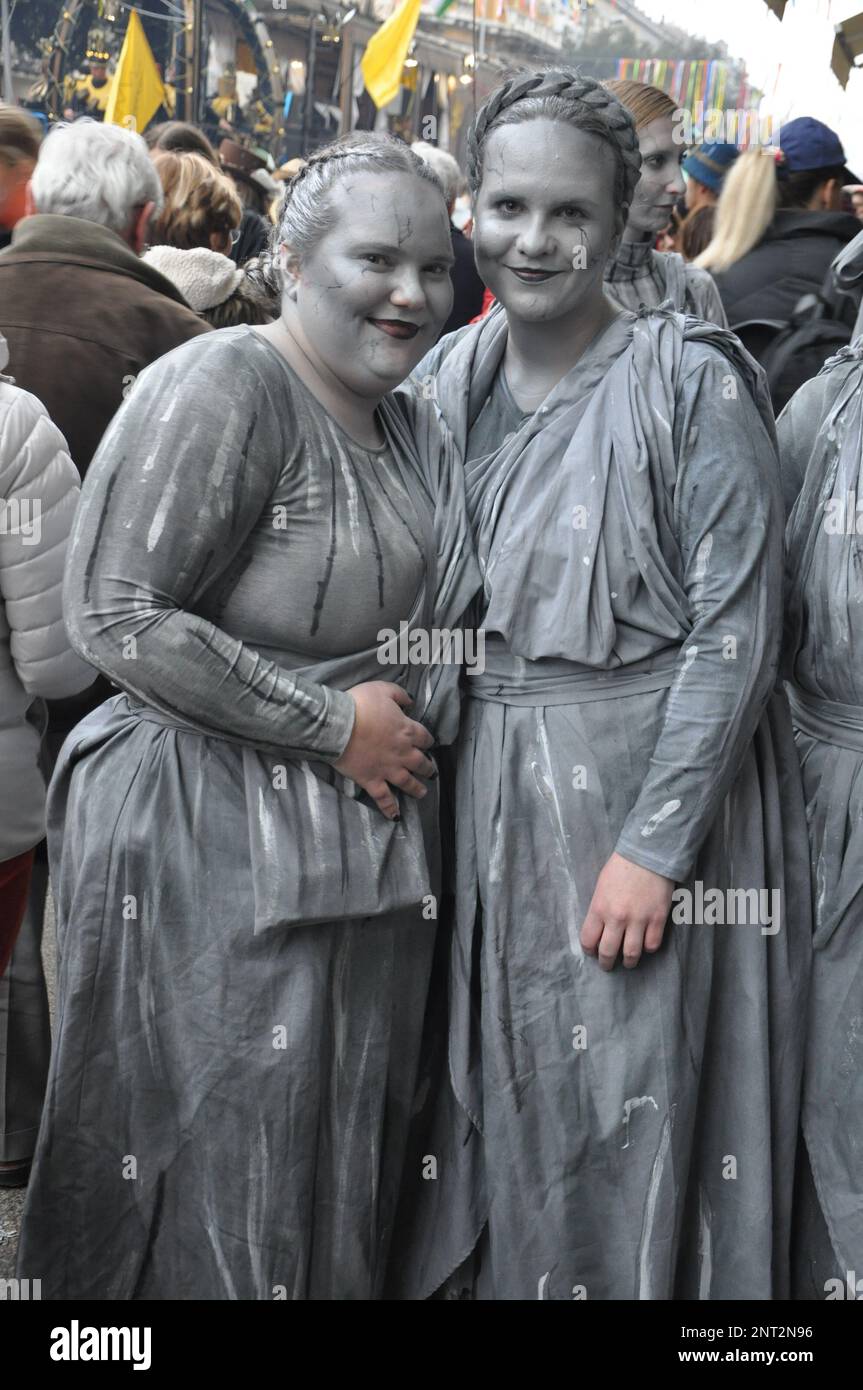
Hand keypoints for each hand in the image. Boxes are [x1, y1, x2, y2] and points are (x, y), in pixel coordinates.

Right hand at [333, 681, 435, 819]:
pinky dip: (390, 809)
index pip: (424, 737)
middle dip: (428, 768)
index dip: (427, 740)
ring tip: (423, 793)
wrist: (339, 724)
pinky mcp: (372, 780)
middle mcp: (402, 752)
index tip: (428, 743)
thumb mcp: (382, 689)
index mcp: (407, 730)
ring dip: (417, 789)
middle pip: (421, 763)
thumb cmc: (360, 704)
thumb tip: (411, 701)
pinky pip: (384, 798)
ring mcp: (388, 769)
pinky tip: (396, 817)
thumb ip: (400, 695)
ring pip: (408, 782)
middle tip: (432, 773)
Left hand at [580, 852, 673, 971]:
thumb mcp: (601, 886)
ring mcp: (639, 920)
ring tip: (628, 961)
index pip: (588, 940)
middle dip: (606, 963)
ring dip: (628, 961)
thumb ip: (599, 909)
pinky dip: (648, 948)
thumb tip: (598, 929)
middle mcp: (617, 918)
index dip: (589, 950)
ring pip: (631, 954)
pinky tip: (645, 944)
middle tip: (607, 965)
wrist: (648, 854)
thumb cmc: (621, 867)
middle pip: (608, 952)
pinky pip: (652, 945)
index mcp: (599, 908)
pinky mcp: (658, 919)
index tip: (592, 951)